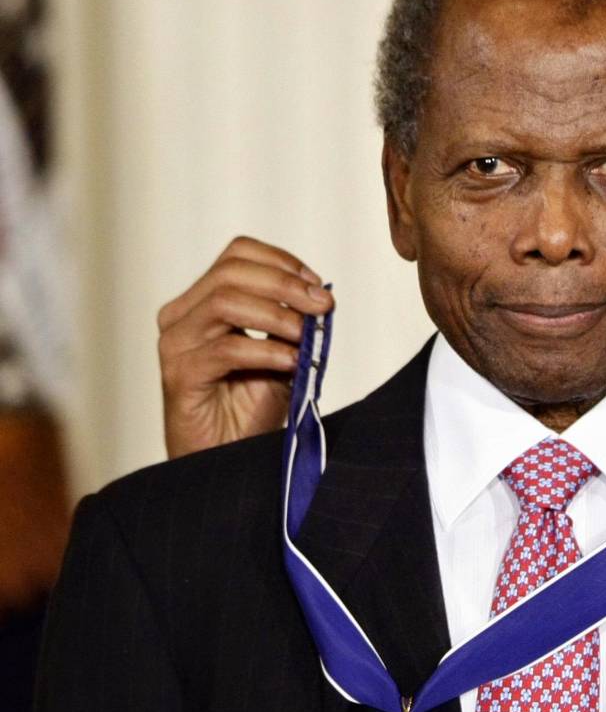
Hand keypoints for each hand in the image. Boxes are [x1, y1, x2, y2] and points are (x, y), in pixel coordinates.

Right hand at [157, 236, 333, 458]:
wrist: (229, 457)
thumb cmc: (250, 406)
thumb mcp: (282, 353)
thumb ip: (294, 322)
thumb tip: (321, 296)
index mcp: (202, 301)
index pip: (238, 254)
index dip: (282, 262)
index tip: (318, 285)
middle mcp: (181, 316)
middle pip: (232, 271)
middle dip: (286, 285)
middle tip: (322, 307)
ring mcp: (176, 344)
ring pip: (225, 302)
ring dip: (278, 316)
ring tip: (306, 336)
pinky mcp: (179, 375)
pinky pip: (226, 349)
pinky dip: (266, 351)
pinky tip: (291, 362)